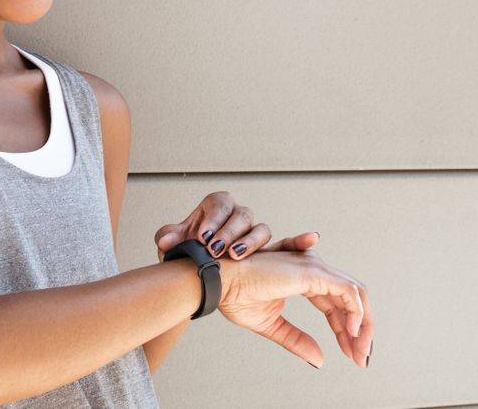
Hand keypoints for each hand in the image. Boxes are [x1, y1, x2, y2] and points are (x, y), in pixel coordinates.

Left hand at [153, 190, 319, 261]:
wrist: (196, 272)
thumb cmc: (187, 251)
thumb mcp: (175, 243)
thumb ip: (170, 238)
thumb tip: (166, 240)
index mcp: (216, 206)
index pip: (219, 204)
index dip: (213, 219)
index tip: (202, 237)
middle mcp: (237, 215)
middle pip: (242, 216)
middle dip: (230, 233)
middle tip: (216, 249)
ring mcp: (252, 232)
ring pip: (259, 230)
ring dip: (249, 244)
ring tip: (235, 256)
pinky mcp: (266, 251)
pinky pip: (286, 243)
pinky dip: (299, 241)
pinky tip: (311, 240)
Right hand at [215, 249, 372, 369]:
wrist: (219, 282)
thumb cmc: (236, 296)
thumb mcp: (273, 326)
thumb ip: (297, 340)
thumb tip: (320, 360)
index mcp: (305, 278)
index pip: (337, 304)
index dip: (346, 330)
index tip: (352, 354)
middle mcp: (314, 269)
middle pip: (351, 298)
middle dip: (361, 330)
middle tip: (361, 357)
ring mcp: (315, 268)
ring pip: (356, 293)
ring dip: (363, 324)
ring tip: (359, 351)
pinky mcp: (313, 272)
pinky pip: (348, 292)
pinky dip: (356, 313)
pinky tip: (351, 334)